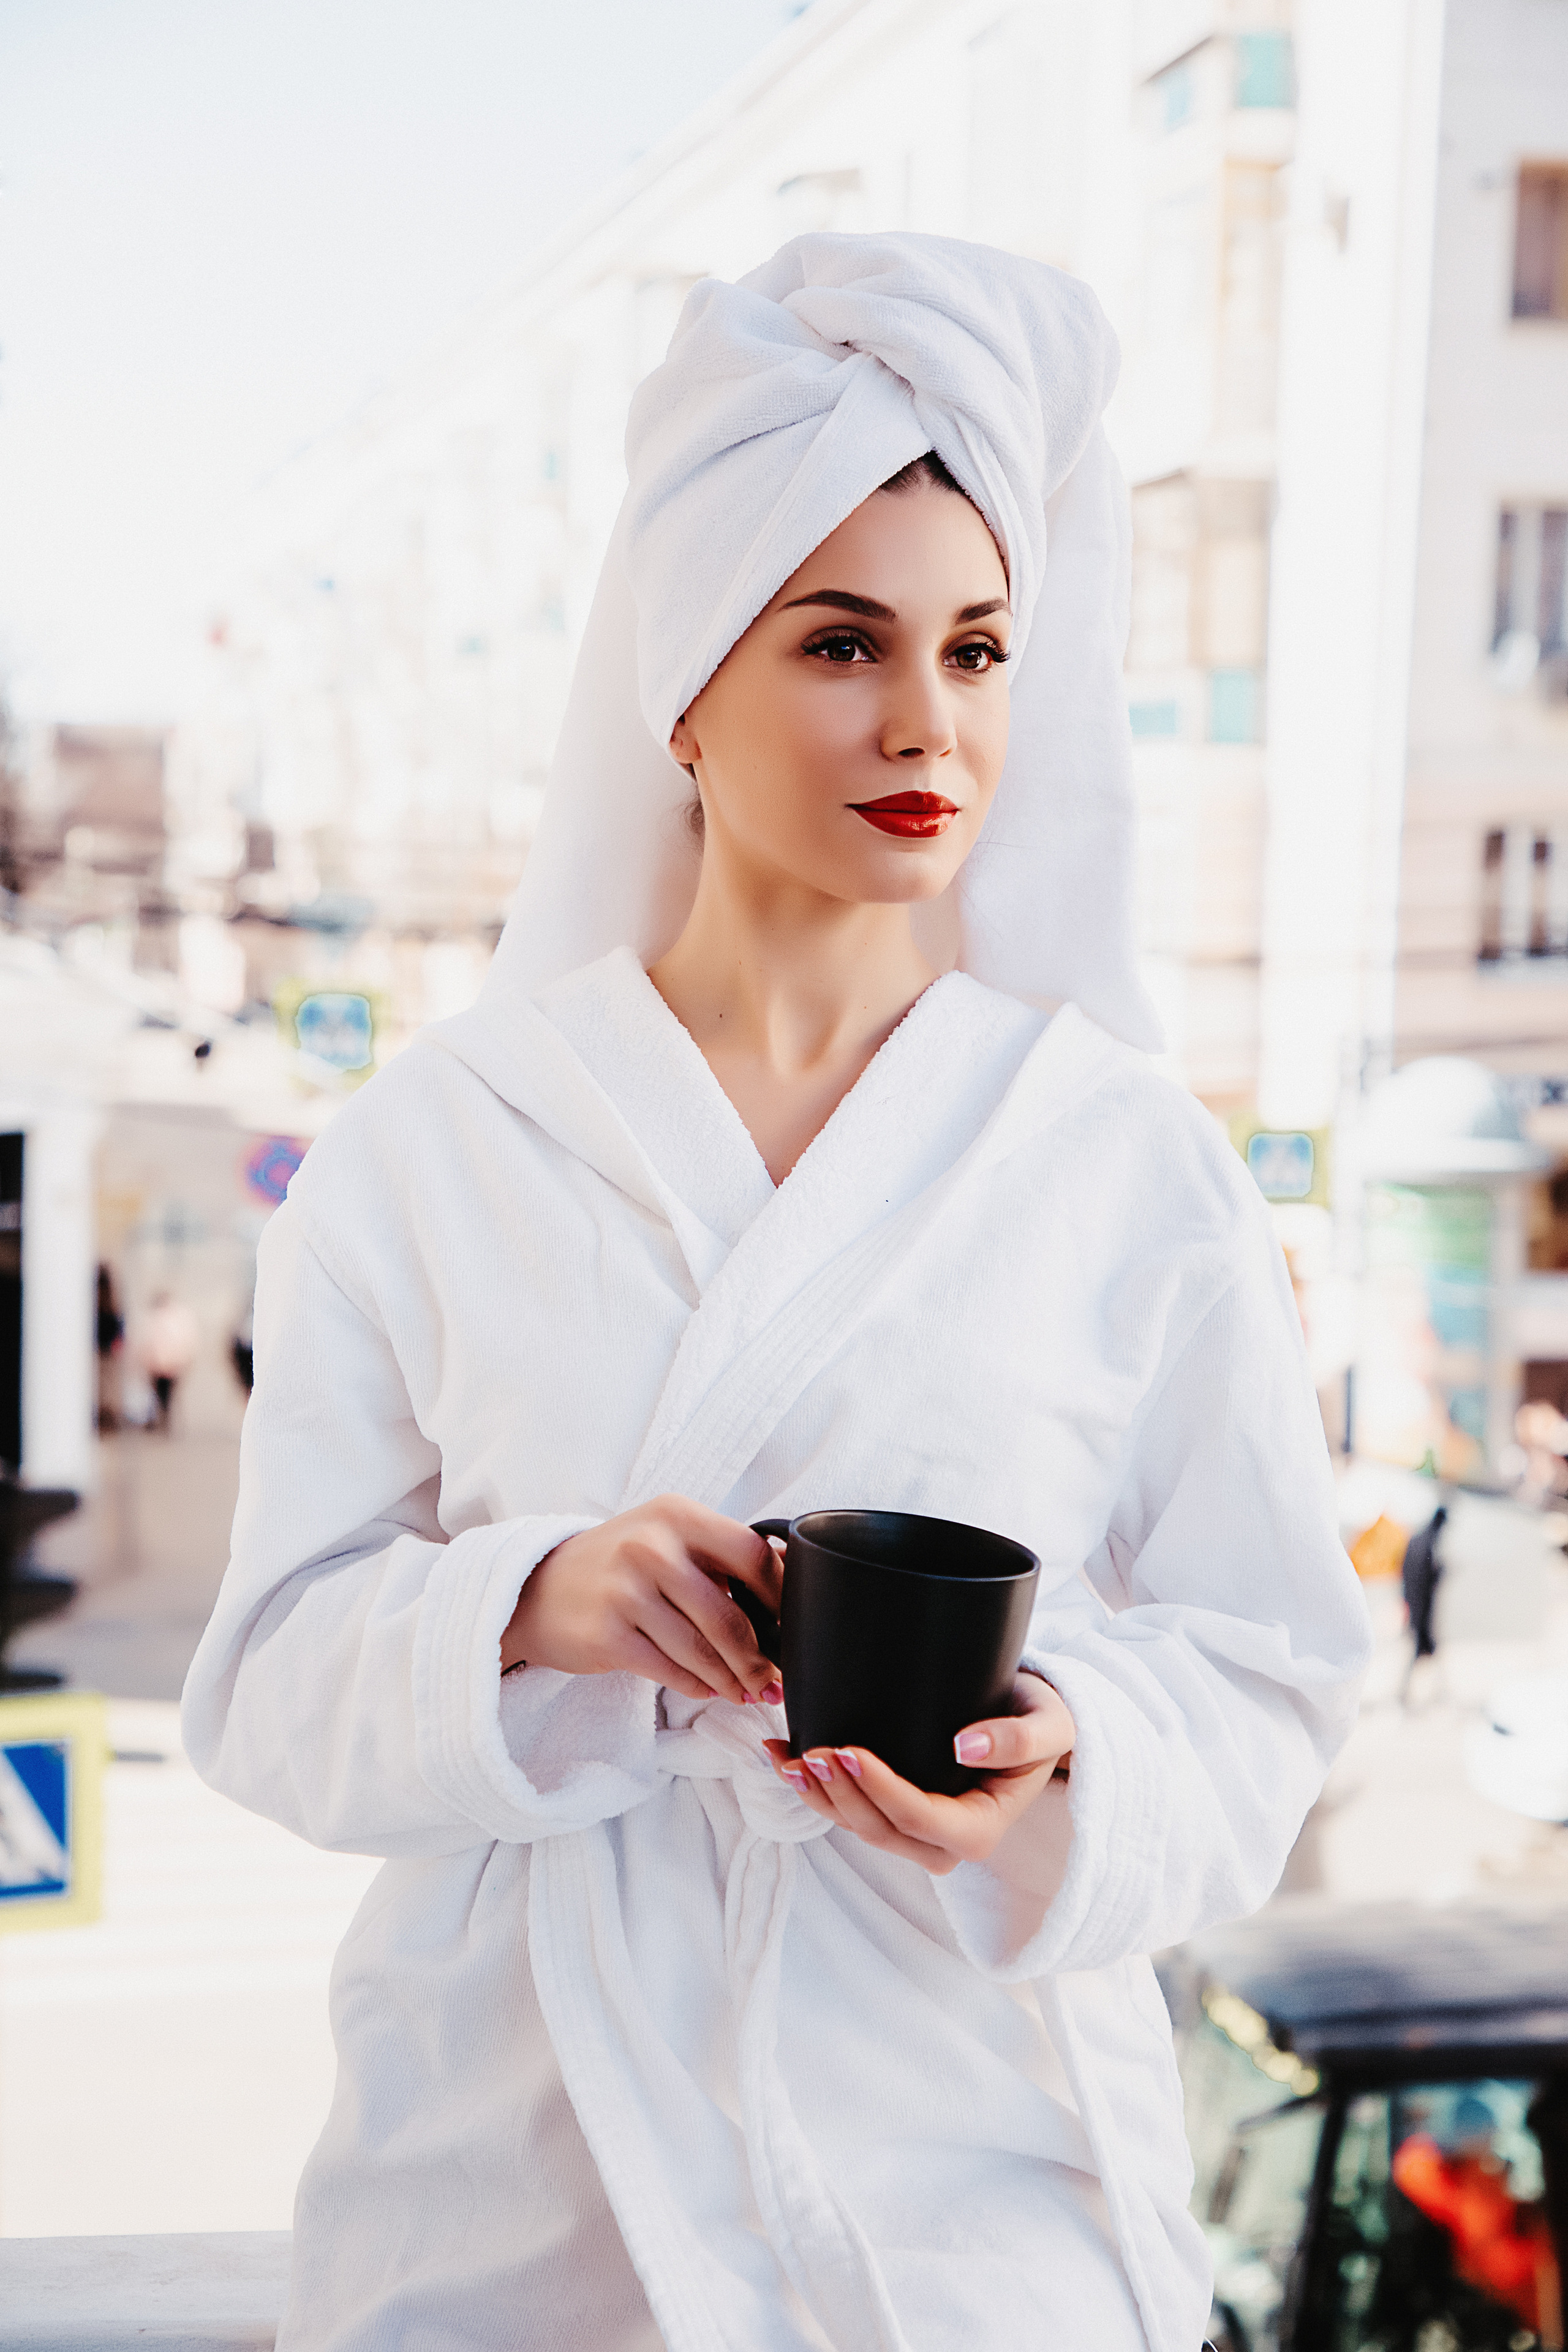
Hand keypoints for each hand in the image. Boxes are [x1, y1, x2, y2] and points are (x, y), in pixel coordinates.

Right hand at [501, 1494, 783, 1706]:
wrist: (537, 1589)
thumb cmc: (617, 1565)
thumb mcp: (665, 1538)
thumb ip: (717, 1555)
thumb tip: (789, 1587)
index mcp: (676, 1515)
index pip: (751, 1554)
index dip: (781, 1597)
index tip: (794, 1626)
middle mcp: (651, 1546)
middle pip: (729, 1615)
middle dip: (758, 1658)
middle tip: (773, 1680)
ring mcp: (625, 1590)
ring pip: (701, 1650)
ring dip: (732, 1680)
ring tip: (747, 1693)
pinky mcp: (607, 1634)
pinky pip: (669, 1670)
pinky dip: (696, 1686)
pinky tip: (709, 1691)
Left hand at [764, 1671, 1073, 1875]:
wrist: (1033, 1725)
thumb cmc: (1042, 1722)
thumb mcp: (1049, 1725)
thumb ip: (1019, 1738)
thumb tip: (965, 1746)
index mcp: (980, 1830)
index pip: (919, 1817)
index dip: (880, 1789)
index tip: (850, 1750)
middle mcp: (945, 1845)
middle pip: (880, 1830)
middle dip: (840, 1795)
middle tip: (813, 1751)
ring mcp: (918, 1835)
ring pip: (858, 1827)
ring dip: (820, 1796)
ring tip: (787, 1757)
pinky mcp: (897, 1818)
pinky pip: (851, 1813)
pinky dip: (817, 1790)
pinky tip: (786, 1760)